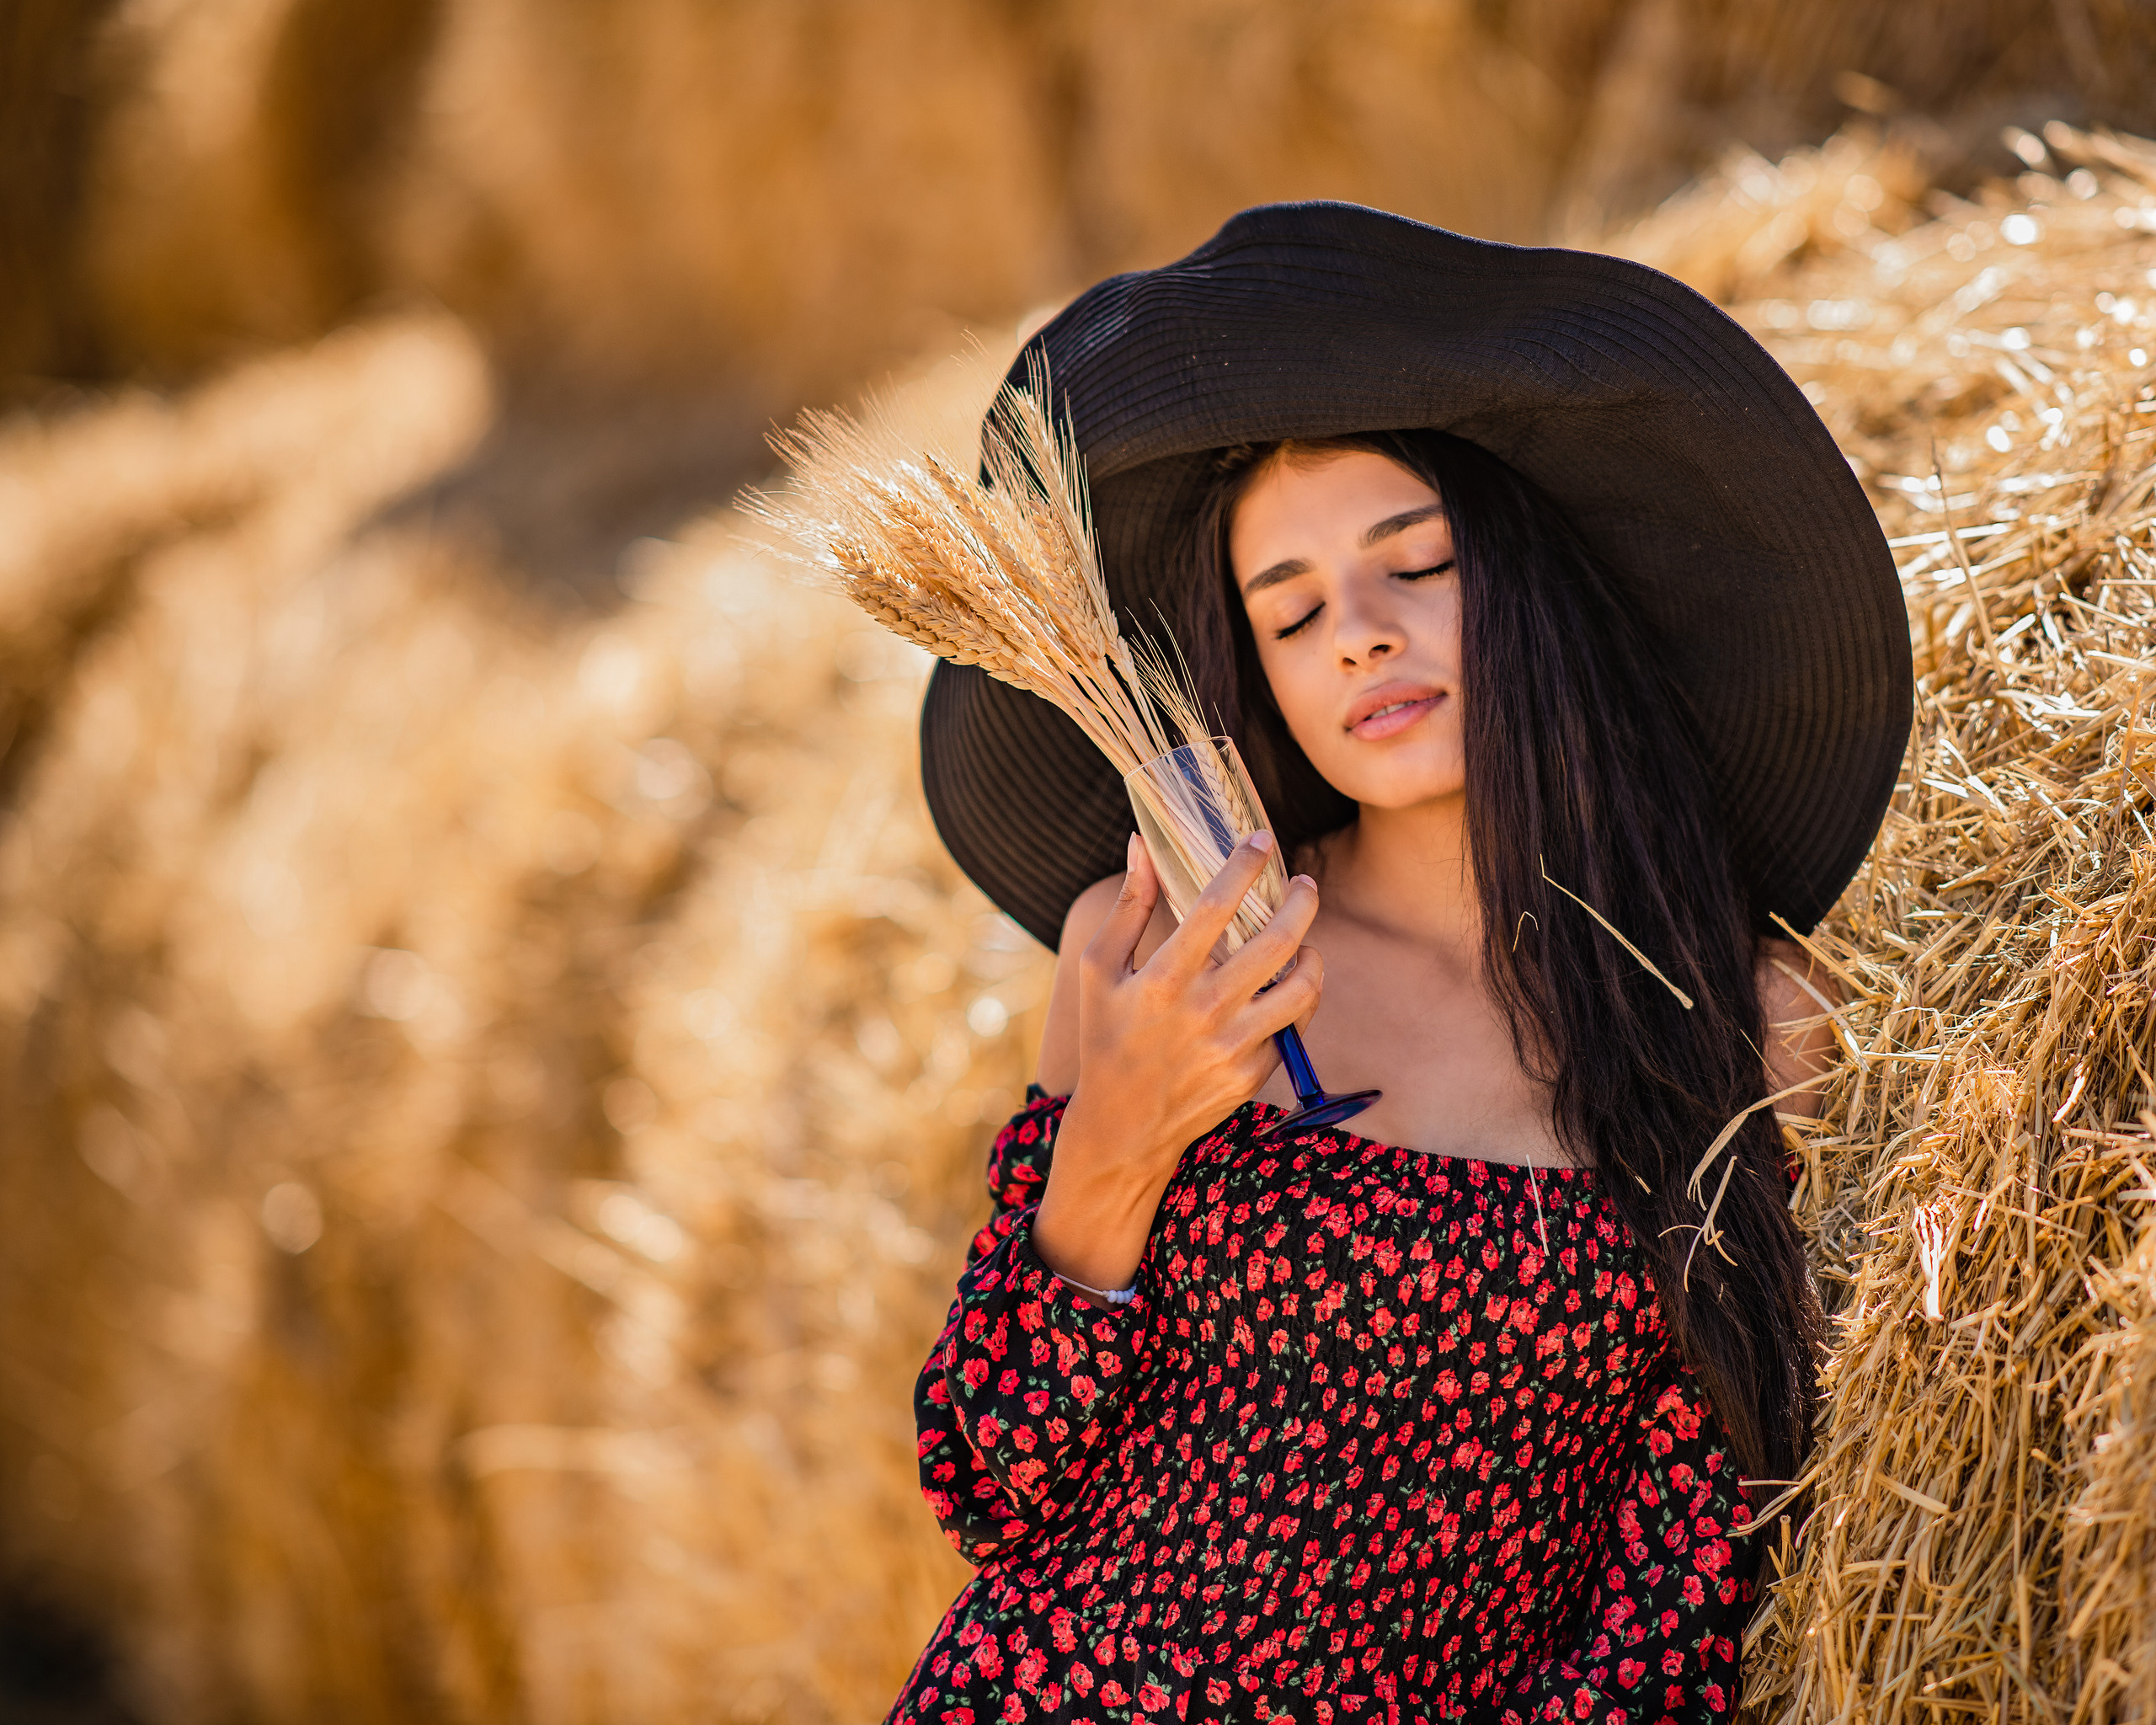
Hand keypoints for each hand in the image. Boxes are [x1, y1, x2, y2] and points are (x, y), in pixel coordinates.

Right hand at [1030, 829, 1321, 1292]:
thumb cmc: (1106, 1037)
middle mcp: (1205, 1011)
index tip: (1261, 840)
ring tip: (1305, 939)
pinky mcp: (1254, 1073)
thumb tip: (1141, 844)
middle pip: (1277, 941)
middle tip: (1304, 884)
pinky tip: (1284, 986)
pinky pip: (1293, 1026)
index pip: (1216, 906)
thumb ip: (1127, 906)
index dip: (1245, 865)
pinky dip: (1295, 999)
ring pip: (1302, 987)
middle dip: (1301, 902)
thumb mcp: (1098, 969)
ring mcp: (1235, 1045)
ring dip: (1312, 953)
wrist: (1122, 1127)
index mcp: (1164, 979)